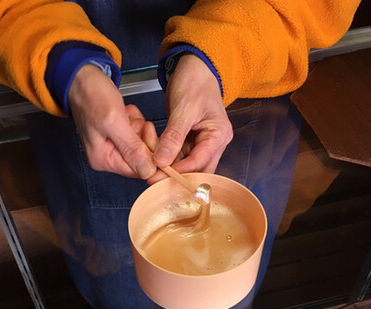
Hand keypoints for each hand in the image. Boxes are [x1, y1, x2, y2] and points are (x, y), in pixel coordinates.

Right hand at [68, 63, 155, 178]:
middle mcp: (108, 156)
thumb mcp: (114, 122)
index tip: (147, 132)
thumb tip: (147, 171)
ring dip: (138, 126)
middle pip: (141, 158)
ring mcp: (113, 146)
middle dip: (142, 137)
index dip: (150, 154)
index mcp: (104, 159)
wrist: (82, 77)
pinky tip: (124, 113)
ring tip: (124, 115)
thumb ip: (131, 148)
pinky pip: (136, 133)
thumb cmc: (91, 95)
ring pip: (141, 144)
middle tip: (132, 120)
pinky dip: (135, 121)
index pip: (138, 170)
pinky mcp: (117, 135)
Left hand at [150, 54, 232, 183]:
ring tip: (151, 167)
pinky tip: (154, 157)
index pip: (199, 162)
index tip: (159, 176)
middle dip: (176, 175)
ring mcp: (203, 143)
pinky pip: (179, 156)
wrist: (194, 67)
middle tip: (154, 179)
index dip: (179, 172)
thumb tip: (162, 161)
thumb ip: (173, 137)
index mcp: (219, 136)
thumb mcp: (184, 109)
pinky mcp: (191, 141)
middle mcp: (214, 143)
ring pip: (186, 165)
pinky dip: (167, 157)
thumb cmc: (195, 82)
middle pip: (196, 170)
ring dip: (170, 167)